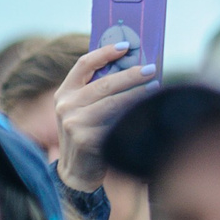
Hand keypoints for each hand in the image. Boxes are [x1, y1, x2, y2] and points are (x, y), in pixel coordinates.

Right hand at [55, 43, 159, 193]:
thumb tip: (131, 64)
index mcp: (64, 93)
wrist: (76, 172)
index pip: (83, 64)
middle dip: (131, 75)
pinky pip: (115, 123)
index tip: (127, 46)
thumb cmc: (86, 134)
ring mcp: (74, 124)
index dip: (105, 52)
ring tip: (154, 88)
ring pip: (113, 103)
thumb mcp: (82, 109)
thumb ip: (96, 89)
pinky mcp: (86, 140)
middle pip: (104, 83)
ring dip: (137, 94)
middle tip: (151, 69)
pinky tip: (146, 111)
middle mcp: (66, 106)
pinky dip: (133, 115)